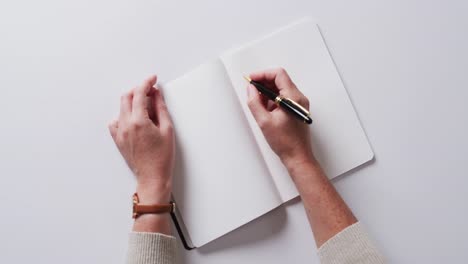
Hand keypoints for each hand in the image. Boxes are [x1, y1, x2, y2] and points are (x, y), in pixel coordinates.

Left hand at [108, 75, 174, 203]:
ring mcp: (119, 133)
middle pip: (127, 97)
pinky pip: (116, 121)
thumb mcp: (167, 129)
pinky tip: (135, 119)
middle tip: (151, 92)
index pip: (139, 94)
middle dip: (138, 90)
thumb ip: (160, 108)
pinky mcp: (118, 140)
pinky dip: (124, 116)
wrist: (152, 177)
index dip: (146, 83)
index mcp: (138, 121)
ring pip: (121, 108)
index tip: (153, 79)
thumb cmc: (162, 157)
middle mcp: (125, 125)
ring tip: (146, 108)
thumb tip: (156, 94)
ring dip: (132, 102)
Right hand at [247, 68, 315, 168]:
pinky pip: (283, 98)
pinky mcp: (296, 110)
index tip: (251, 80)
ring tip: (257, 101)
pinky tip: (264, 108)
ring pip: (281, 89)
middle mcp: (298, 98)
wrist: (297, 156)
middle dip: (264, 82)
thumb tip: (250, 89)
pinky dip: (272, 99)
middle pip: (280, 80)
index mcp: (293, 98)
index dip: (263, 74)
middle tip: (251, 89)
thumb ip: (255, 102)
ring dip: (267, 91)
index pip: (278, 74)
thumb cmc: (285, 142)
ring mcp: (298, 104)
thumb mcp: (264, 121)